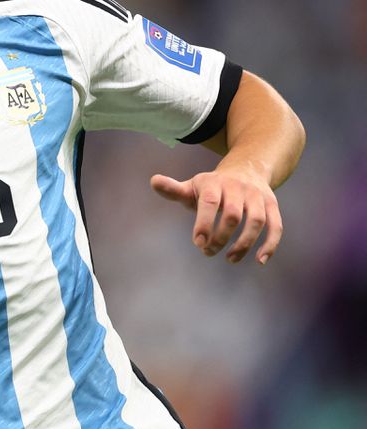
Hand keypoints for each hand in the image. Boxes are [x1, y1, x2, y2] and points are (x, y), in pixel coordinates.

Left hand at [150, 169, 282, 263]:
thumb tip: (153, 182)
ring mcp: (256, 196)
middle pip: (231, 215)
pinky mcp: (272, 205)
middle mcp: (237, 187)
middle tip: (209, 252)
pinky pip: (275, 225)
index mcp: (214, 183)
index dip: (203, 223)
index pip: (208, 202)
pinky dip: (270, 244)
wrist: (246, 169)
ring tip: (230, 259)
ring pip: (255, 221)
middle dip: (220, 237)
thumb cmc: (212, 186)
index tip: (198, 243)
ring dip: (244, 244)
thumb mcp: (192, 186)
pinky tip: (260, 260)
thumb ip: (173, 189)